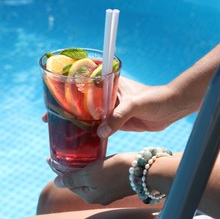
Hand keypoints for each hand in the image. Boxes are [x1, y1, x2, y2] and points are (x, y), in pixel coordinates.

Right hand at [42, 76, 181, 137]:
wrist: (171, 109)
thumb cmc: (154, 98)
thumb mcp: (135, 104)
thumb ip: (118, 117)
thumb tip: (101, 133)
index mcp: (108, 83)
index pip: (83, 79)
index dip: (67, 83)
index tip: (52, 90)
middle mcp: (106, 95)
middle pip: (81, 99)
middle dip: (66, 107)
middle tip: (48, 117)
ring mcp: (110, 108)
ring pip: (88, 114)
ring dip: (75, 121)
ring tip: (59, 129)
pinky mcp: (116, 121)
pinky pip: (99, 127)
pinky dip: (90, 132)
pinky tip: (80, 140)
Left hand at [53, 153, 135, 204]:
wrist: (144, 169)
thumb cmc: (115, 170)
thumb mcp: (90, 174)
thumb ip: (73, 179)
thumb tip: (56, 183)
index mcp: (89, 195)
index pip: (67, 183)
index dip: (58, 170)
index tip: (49, 158)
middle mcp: (98, 196)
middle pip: (78, 181)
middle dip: (69, 169)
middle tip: (62, 154)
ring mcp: (108, 190)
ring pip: (89, 178)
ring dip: (81, 167)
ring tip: (76, 154)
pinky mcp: (117, 182)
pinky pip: (99, 175)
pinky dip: (93, 167)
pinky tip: (93, 157)